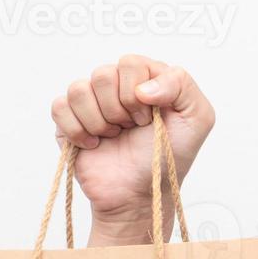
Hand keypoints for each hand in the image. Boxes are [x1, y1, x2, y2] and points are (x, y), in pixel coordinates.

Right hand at [50, 54, 215, 227]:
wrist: (140, 195)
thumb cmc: (169, 157)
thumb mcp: (198, 118)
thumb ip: (182, 84)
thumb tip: (141, 87)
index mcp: (145, 78)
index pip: (131, 63)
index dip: (137, 93)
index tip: (149, 119)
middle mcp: (117, 86)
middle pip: (102, 74)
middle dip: (119, 110)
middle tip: (132, 129)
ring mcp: (91, 103)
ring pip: (79, 90)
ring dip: (99, 122)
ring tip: (114, 136)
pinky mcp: (68, 121)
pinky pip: (60, 107)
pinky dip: (77, 131)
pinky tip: (94, 144)